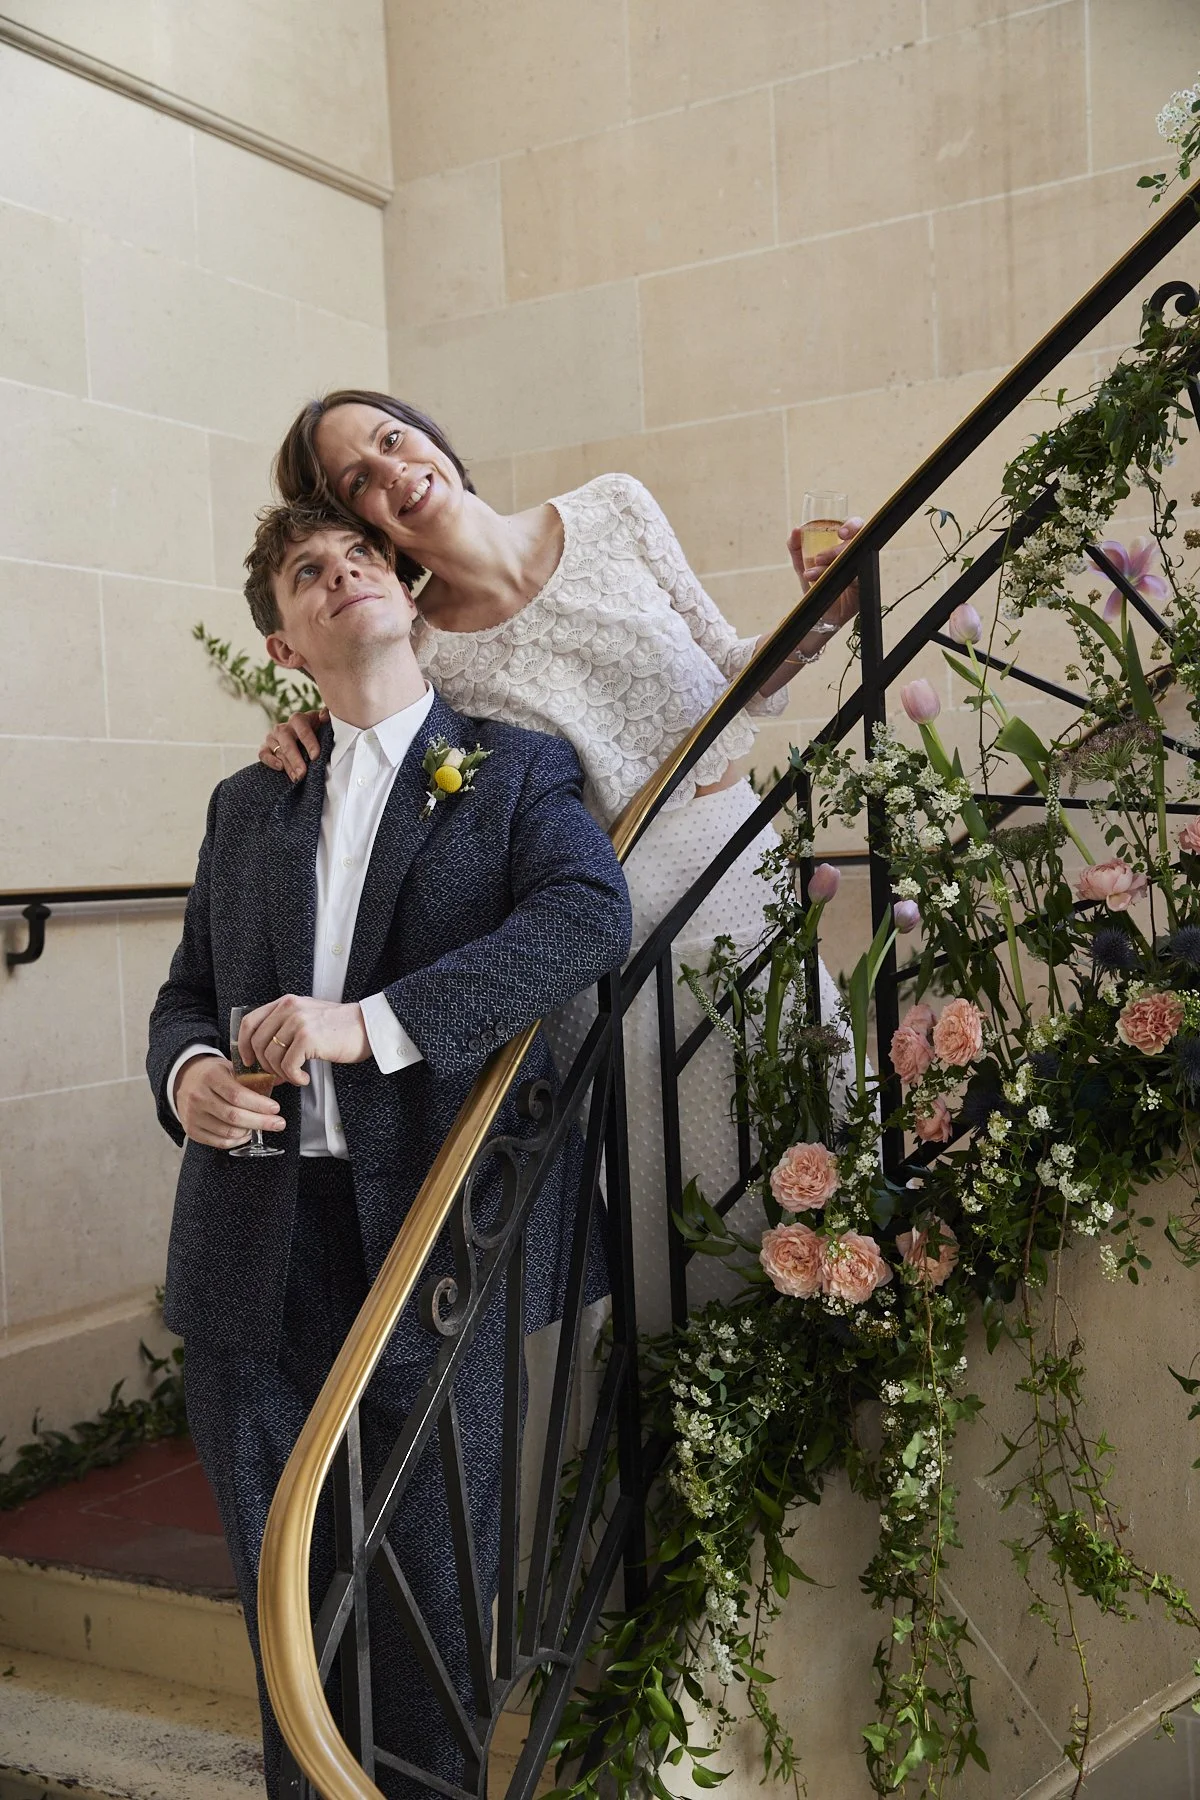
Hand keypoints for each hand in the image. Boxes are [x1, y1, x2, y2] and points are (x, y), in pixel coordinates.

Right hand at [174, 1053, 283, 1147]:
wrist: (185, 1080)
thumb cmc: (214, 1074)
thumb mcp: (230, 1067)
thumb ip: (253, 1075)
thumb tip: (281, 1081)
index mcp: (210, 1077)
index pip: (237, 1095)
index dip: (258, 1104)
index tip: (275, 1108)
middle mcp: (199, 1097)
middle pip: (233, 1116)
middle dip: (261, 1122)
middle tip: (278, 1123)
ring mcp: (193, 1115)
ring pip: (228, 1132)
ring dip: (250, 1131)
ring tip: (262, 1125)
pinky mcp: (192, 1130)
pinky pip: (219, 1142)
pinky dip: (237, 1141)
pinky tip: (246, 1133)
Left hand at [237, 995, 370, 1086]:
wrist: (367, 1026)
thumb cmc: (339, 1027)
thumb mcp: (307, 1017)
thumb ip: (284, 1028)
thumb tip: (263, 1056)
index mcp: (285, 1003)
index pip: (249, 1022)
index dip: (242, 1044)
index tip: (248, 1060)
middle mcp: (289, 1008)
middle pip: (256, 1042)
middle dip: (263, 1065)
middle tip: (277, 1075)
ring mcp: (298, 1022)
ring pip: (270, 1056)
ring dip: (281, 1073)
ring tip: (295, 1076)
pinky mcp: (308, 1038)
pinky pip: (288, 1065)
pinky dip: (293, 1077)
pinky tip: (304, 1078)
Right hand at [260, 708, 327, 781]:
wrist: (303, 738)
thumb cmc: (316, 731)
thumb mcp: (323, 723)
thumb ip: (327, 716)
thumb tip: (324, 717)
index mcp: (299, 720)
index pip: (303, 730)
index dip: (309, 743)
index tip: (315, 756)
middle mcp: (284, 727)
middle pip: (288, 742)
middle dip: (296, 759)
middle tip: (303, 773)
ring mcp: (273, 737)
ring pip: (278, 751)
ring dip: (287, 765)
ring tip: (297, 777)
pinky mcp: (266, 747)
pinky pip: (263, 754)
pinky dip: (270, 761)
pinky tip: (280, 768)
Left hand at [787, 516, 862, 653]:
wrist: (818, 612)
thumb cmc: (816, 585)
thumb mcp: (802, 565)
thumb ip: (796, 547)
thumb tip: (796, 530)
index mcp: (844, 545)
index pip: (856, 527)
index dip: (851, 526)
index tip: (840, 534)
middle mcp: (855, 556)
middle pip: (859, 543)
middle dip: (837, 550)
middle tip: (818, 559)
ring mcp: (860, 570)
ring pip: (854, 561)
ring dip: (832, 566)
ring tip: (811, 574)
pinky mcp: (861, 587)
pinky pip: (855, 579)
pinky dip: (839, 579)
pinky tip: (822, 583)